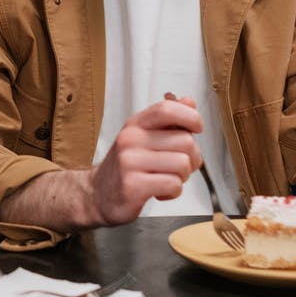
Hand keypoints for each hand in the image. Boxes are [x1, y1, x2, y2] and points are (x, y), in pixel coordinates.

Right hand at [87, 97, 202, 225]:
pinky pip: (173, 184)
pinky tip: (160, 191)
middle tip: (179, 166)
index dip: (191, 117)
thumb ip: (168, 121)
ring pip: (183, 164)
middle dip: (192, 157)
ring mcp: (130, 162)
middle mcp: (131, 139)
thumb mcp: (144, 137)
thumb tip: (189, 102)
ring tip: (167, 178)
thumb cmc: (127, 166)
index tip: (197, 129)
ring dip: (183, 176)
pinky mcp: (133, 186)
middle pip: (185, 140)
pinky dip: (173, 192)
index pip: (167, 109)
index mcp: (136, 124)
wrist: (98, 194)